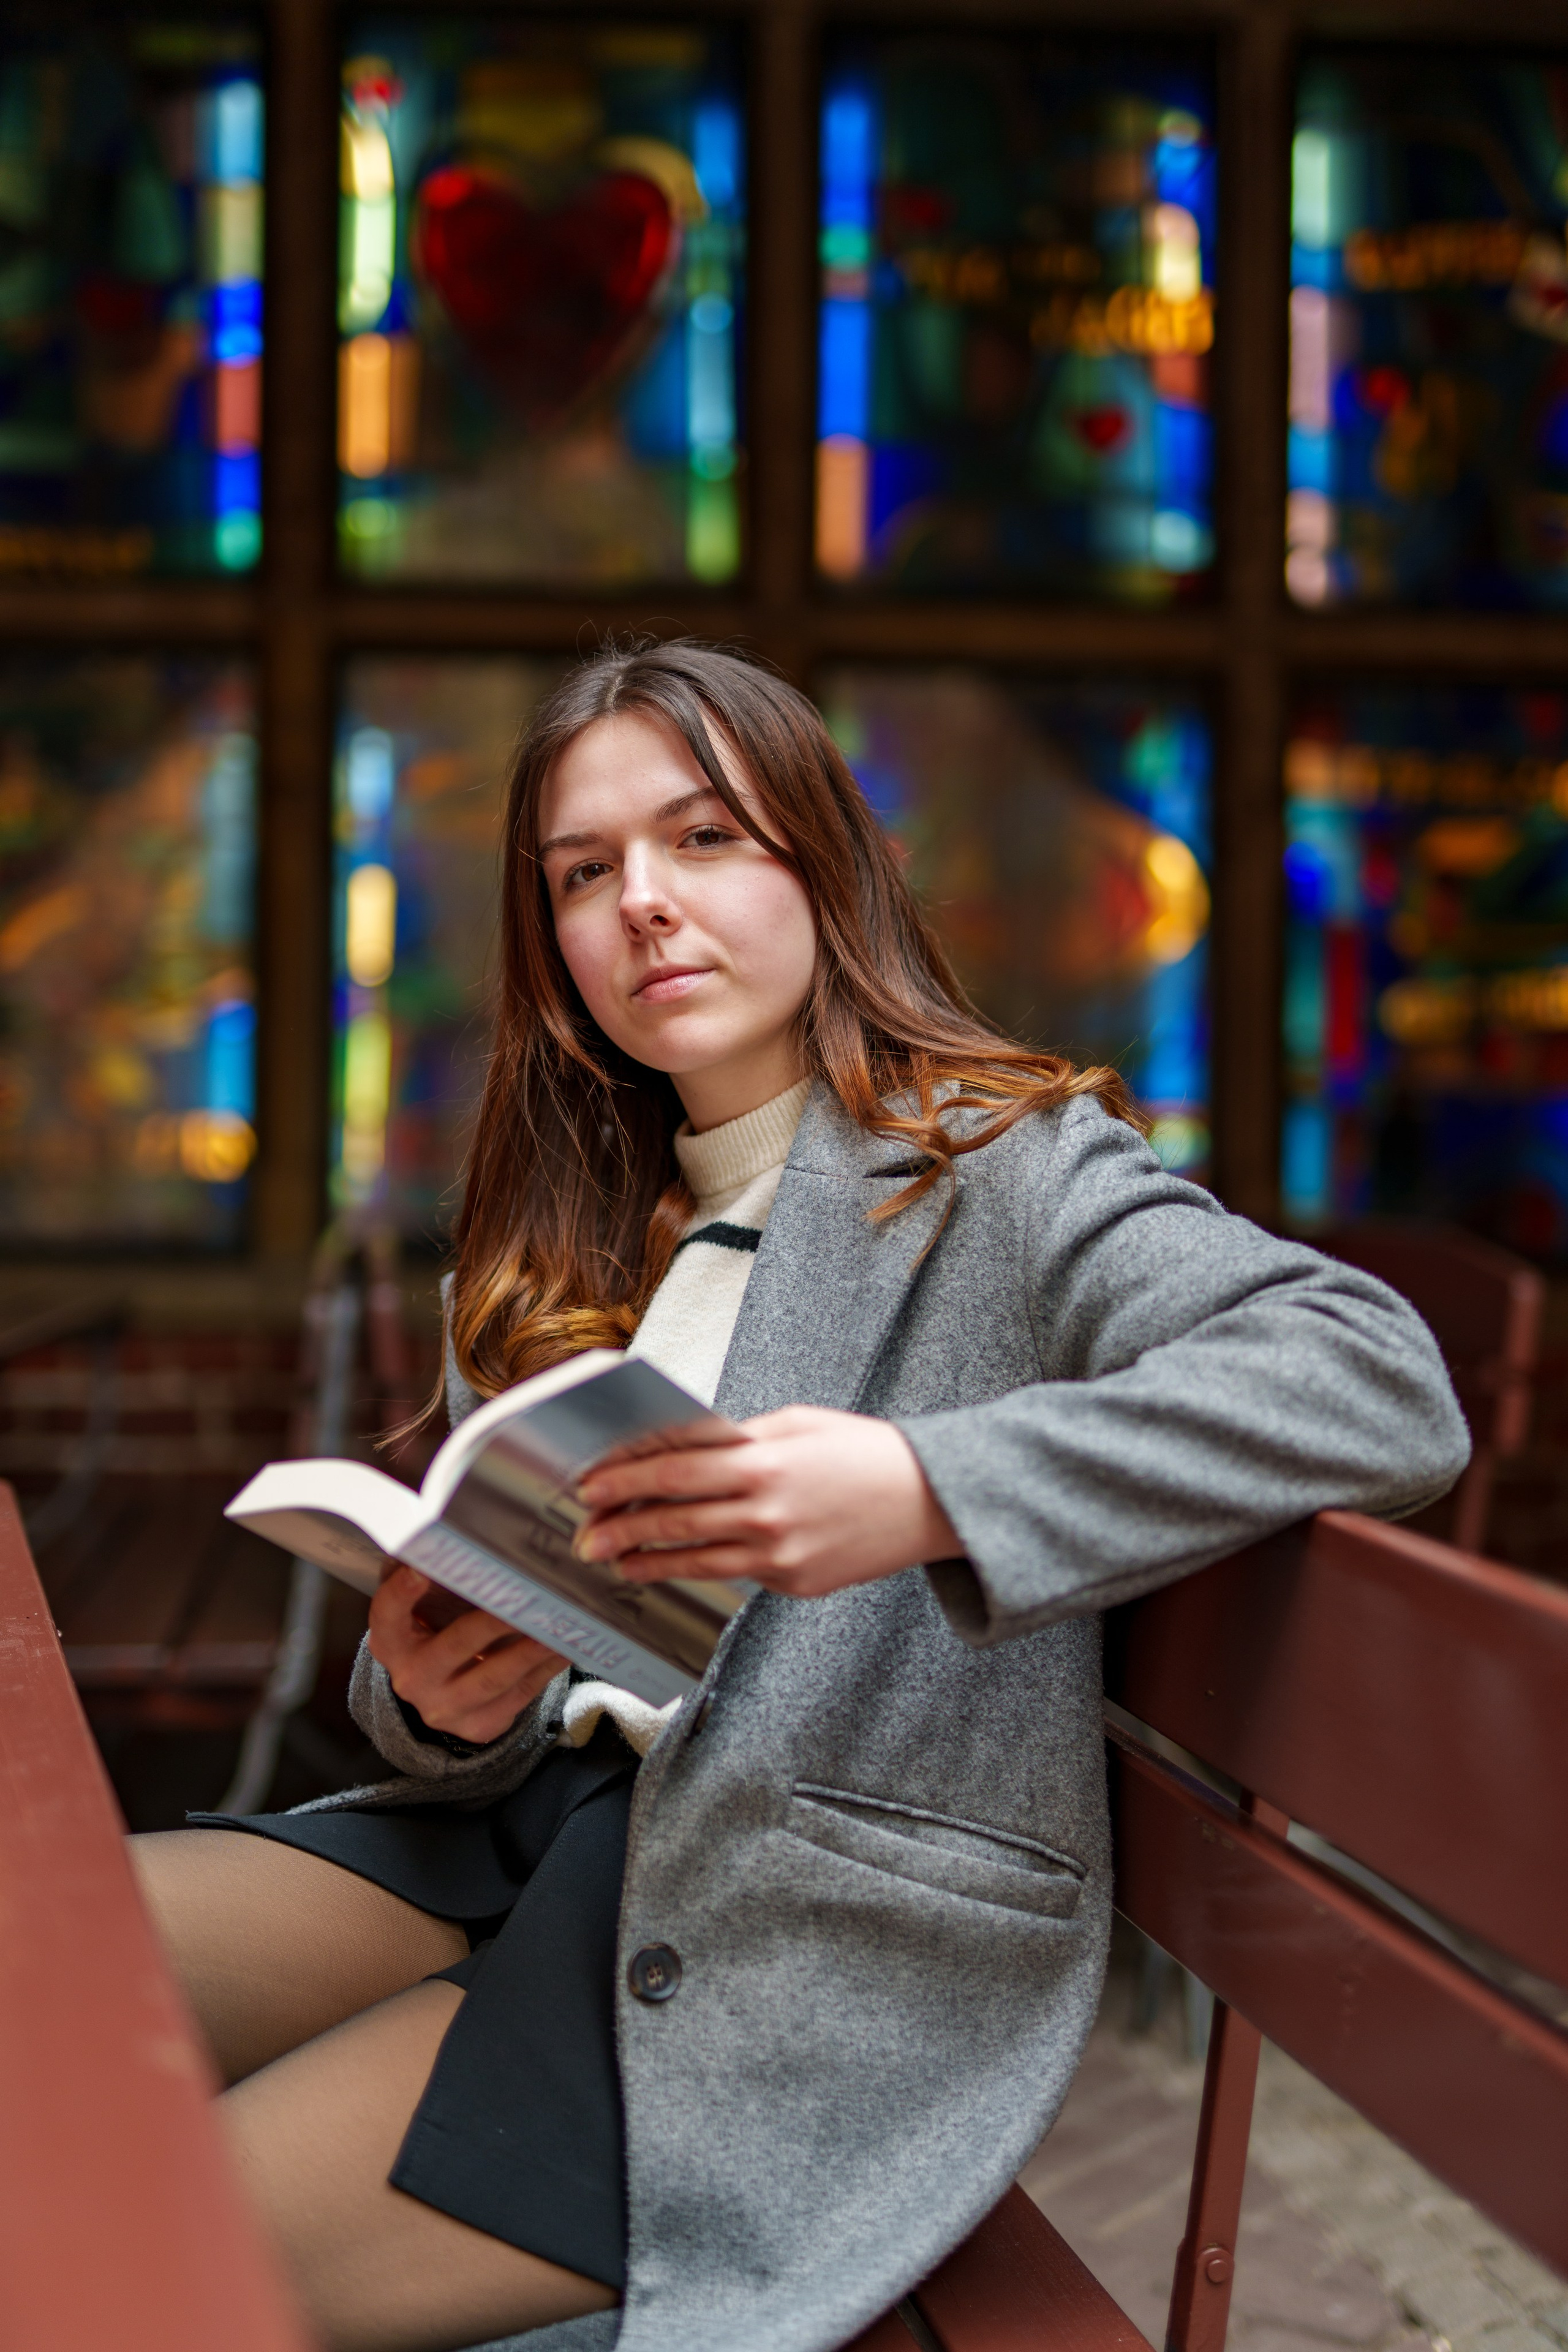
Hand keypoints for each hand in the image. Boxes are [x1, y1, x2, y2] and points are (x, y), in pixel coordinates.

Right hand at [367, 1564, 565, 1744]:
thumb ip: (432, 1582)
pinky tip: (566, 1647)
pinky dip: (545, 1669)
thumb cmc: (435, 1639)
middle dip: (493, 1621)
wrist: (440, 1700)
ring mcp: (445, 1707)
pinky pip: (519, 1694)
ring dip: (530, 1649)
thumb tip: (462, 1533)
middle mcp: (412, 1678)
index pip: (387, 1615)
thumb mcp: (420, 1616)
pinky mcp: (479, 1725)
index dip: (402, 1593)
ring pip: (494, 1676)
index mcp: (391, 1643)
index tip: (422, 1569)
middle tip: (525, 1596)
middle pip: (455, 1646)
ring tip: (559, 1625)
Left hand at [575, 1406, 962, 1599]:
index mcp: (762, 1462)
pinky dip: (698, 1569)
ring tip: (615, 1561)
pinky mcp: (794, 1583)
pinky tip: (672, 1566)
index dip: (624, 1479)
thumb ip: (740, 1438)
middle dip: (621, 1529)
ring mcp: (780, 1555)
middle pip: (673, 1521)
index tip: (589, 1485)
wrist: (930, 1501)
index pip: (673, 1470)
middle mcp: (765, 1512)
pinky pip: (735, 1574)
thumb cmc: (862, 1452)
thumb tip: (683, 1448)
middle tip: (585, 1535)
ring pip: (695, 1560)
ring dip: (647, 1561)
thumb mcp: (798, 1424)